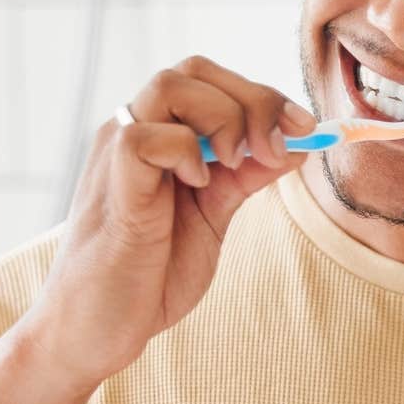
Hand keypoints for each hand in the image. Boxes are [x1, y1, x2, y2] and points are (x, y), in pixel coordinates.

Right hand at [22, 55, 317, 389]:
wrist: (97, 331)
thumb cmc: (149, 275)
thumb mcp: (213, 216)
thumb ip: (245, 177)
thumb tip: (295, 142)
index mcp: (159, 136)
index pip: (211, 81)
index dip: (264, 95)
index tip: (305, 128)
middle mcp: (133, 133)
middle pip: (193, 71)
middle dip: (253, 100)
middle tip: (276, 147)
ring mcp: (117, 155)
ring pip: (168, 87)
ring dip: (223, 118)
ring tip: (236, 165)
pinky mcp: (111, 185)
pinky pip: (143, 136)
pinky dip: (184, 151)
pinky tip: (199, 186)